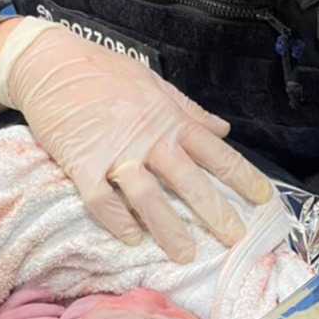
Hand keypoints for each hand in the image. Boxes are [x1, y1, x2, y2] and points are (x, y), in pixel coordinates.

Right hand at [0, 19, 273, 262]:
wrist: (53, 63)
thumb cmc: (106, 72)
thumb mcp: (155, 84)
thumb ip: (190, 110)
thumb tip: (223, 129)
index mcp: (171, 119)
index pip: (216, 153)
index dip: (242, 177)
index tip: (264, 199)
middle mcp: (150, 138)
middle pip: (189, 181)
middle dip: (215, 213)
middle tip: (235, 240)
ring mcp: (116, 153)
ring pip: (148, 197)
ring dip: (168, 229)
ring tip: (185, 255)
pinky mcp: (82, 164)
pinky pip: (101, 200)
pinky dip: (117, 220)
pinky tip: (131, 239)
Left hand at [0, 287, 63, 318]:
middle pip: (31, 310)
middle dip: (49, 310)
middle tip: (64, 312)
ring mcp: (5, 308)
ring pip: (26, 298)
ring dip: (43, 296)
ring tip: (56, 298)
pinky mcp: (7, 301)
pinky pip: (21, 293)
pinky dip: (35, 291)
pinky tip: (47, 291)